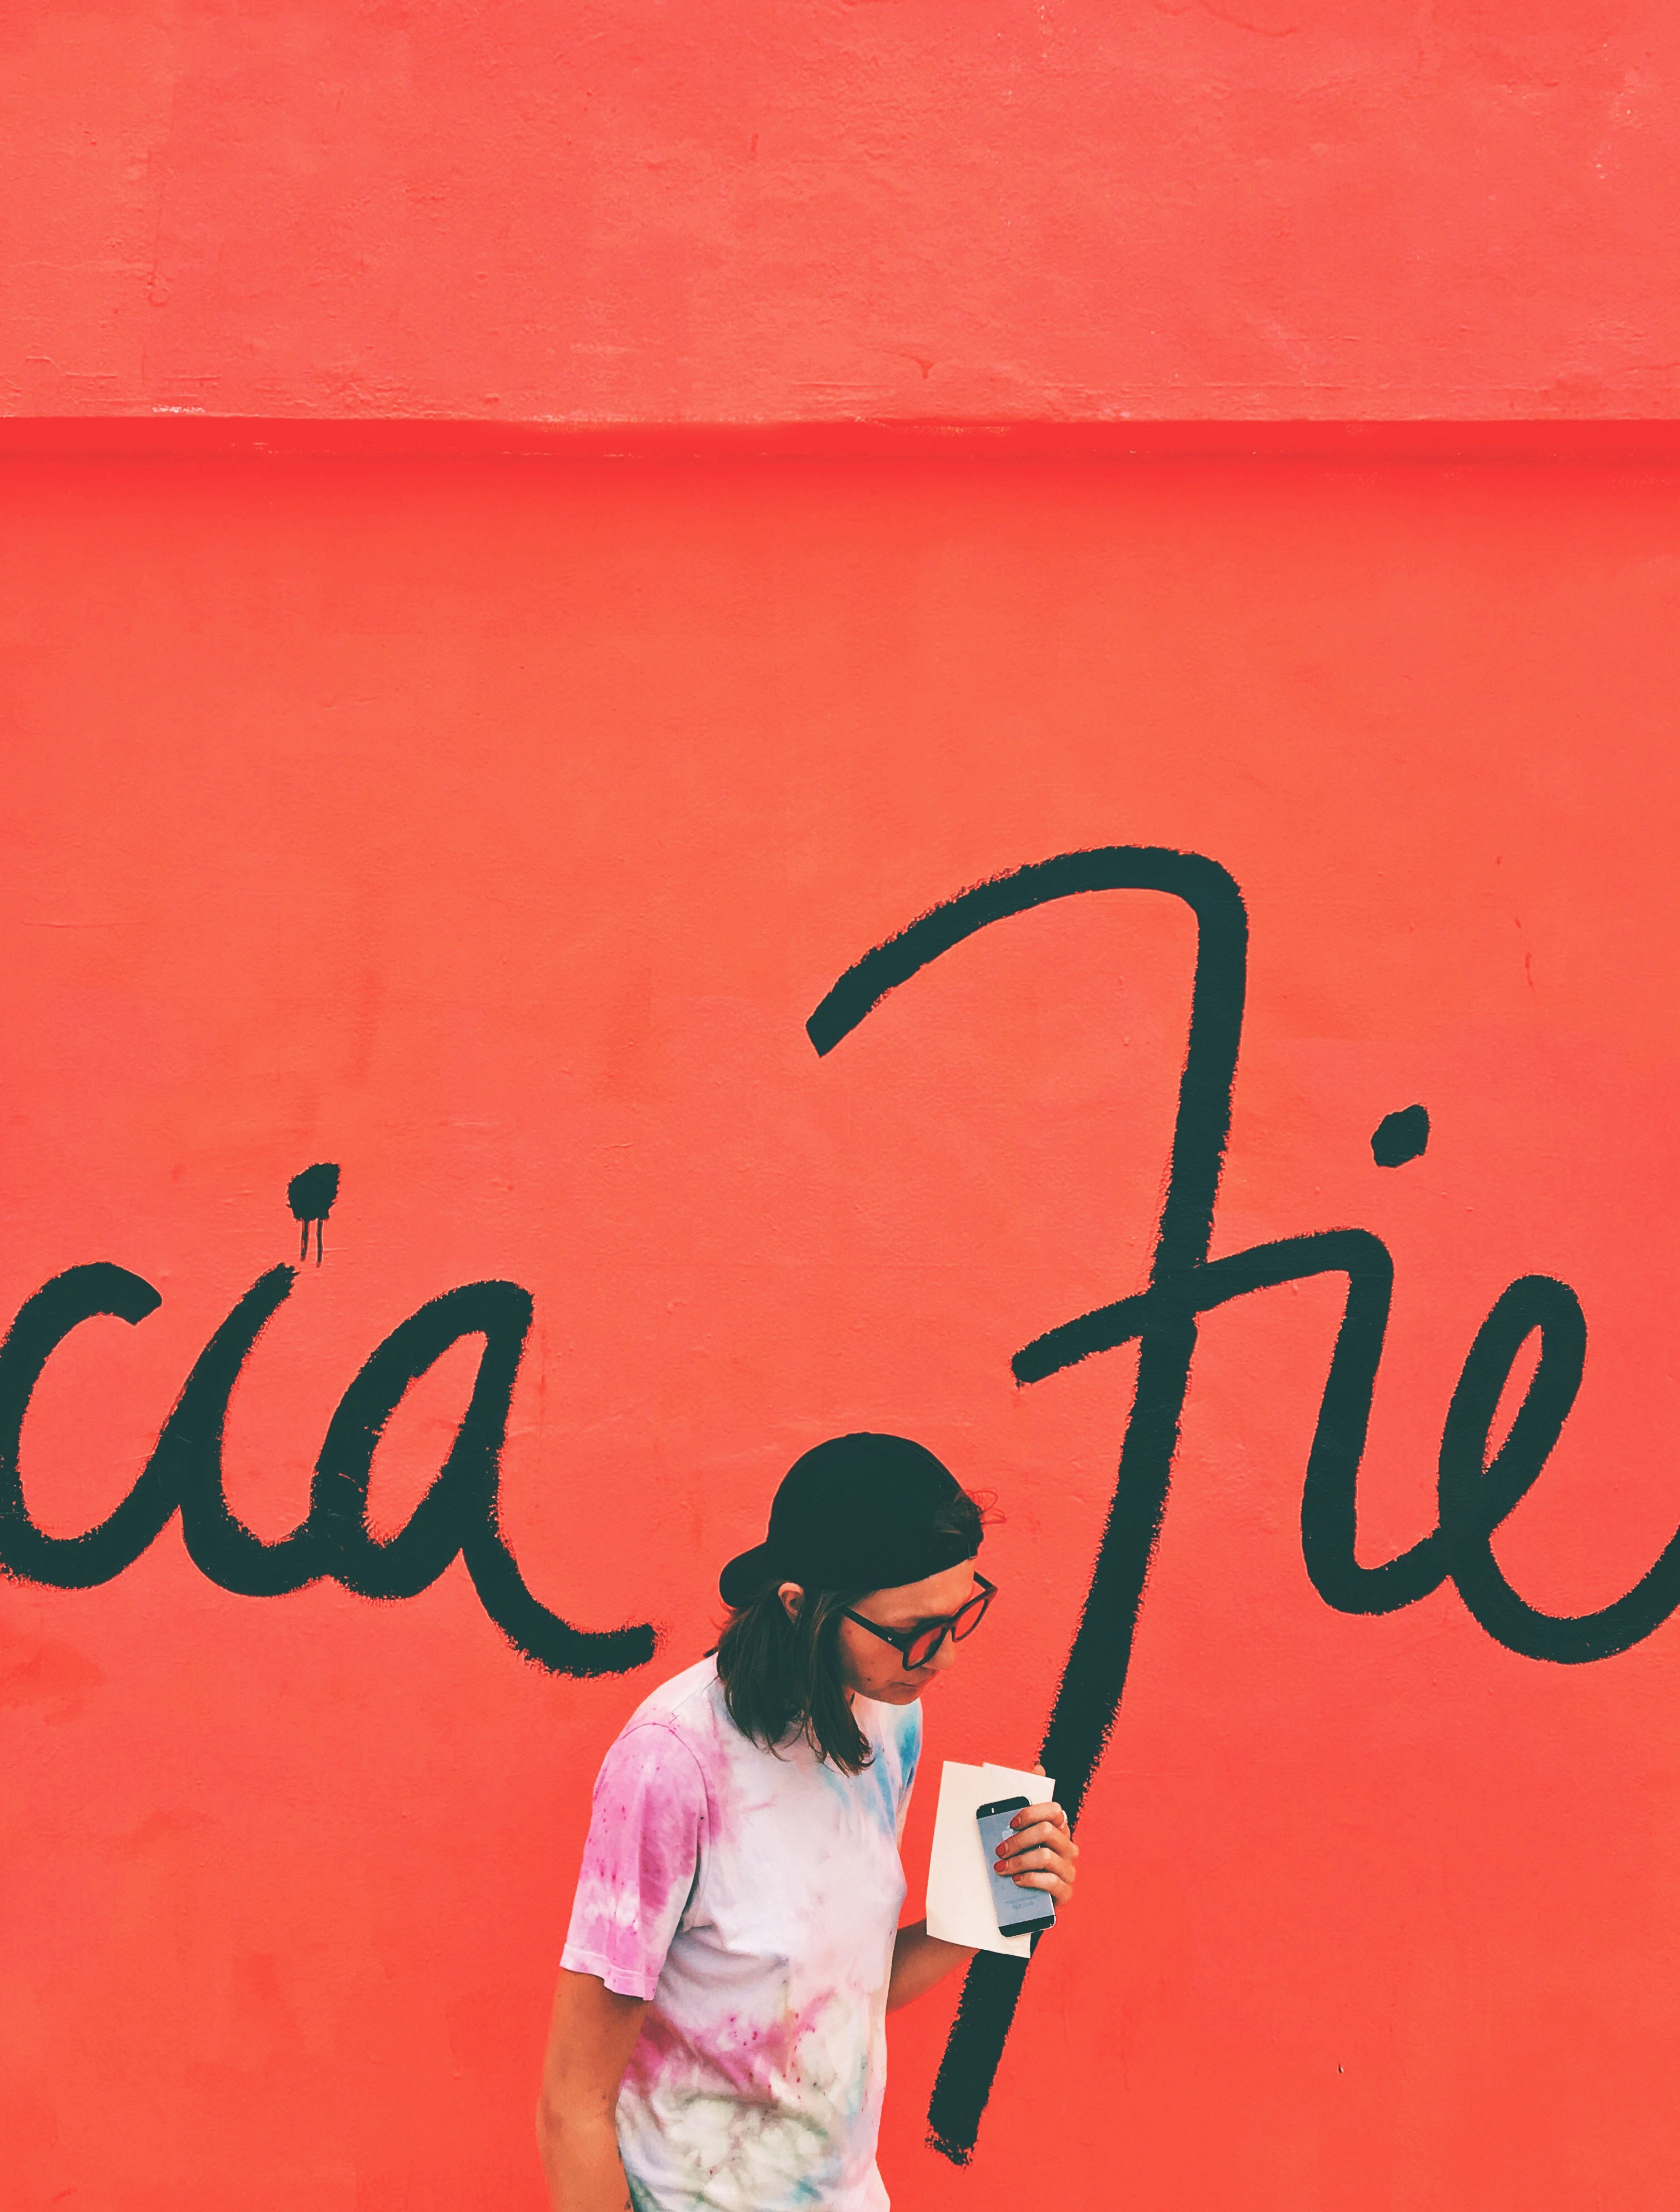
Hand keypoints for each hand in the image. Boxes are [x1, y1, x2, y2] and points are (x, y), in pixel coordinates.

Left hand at [992, 1765, 1077, 1908]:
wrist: (1027, 1899)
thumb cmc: (1024, 1860)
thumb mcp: (1022, 1833)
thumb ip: (1027, 1804)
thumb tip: (1038, 1767)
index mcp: (1060, 1829)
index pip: (1055, 1810)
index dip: (1032, 1813)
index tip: (1010, 1822)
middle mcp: (1069, 1847)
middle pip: (1047, 1832)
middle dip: (1019, 1840)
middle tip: (999, 1850)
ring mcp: (1069, 1870)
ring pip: (1046, 1857)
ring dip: (1019, 1861)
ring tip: (1001, 1868)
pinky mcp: (1066, 1892)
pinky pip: (1052, 1882)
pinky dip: (1031, 1880)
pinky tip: (1017, 1880)